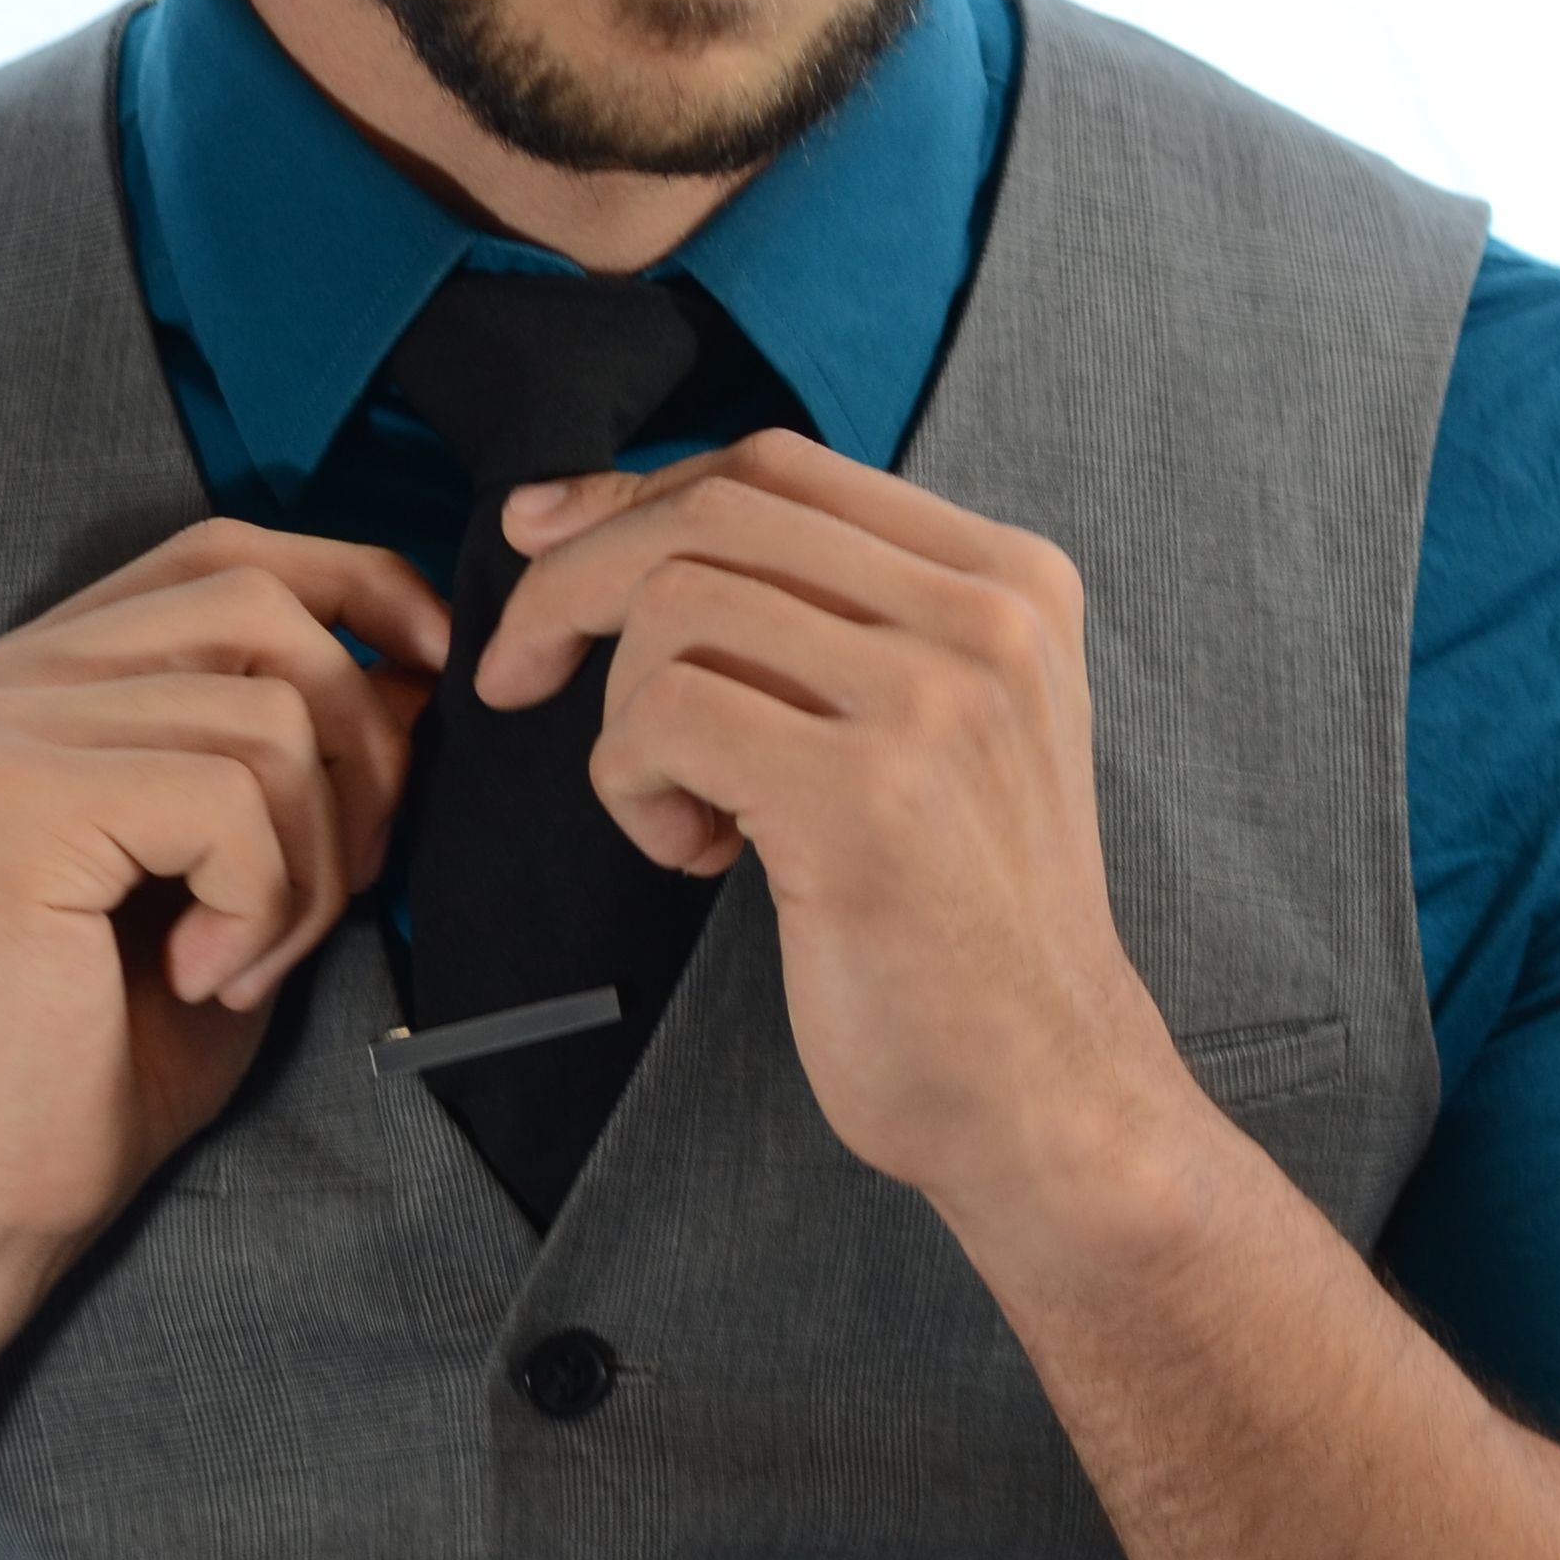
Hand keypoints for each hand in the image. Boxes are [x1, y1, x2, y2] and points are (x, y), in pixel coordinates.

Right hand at [0, 520, 447, 1265]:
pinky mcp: (8, 802)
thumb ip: (300, 757)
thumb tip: (423, 665)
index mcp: (25, 677)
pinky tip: (203, 975)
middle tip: (336, 888)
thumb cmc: (106, 1049)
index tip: (435, 673)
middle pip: (257, 610)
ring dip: (313, 859)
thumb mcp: (238, 869)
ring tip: (248, 956)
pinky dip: (266, 901)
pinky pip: (231, 797)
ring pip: (267, 715)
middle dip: (356, 748)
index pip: (221, 557)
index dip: (353, 588)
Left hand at [483, 431, 1189, 1267]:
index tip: (544, 551)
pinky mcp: (863, 793)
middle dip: (576, 584)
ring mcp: (933, 699)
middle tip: (515, 674)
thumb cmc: (951, 924)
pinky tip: (698, 854)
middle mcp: (987, 615)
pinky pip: (663, 716)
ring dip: (625, 716)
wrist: (1044, 1092)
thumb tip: (565, 512)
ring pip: (675, 610)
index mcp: (1009, 581)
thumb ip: (807, 615)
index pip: (775, 467)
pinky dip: (634, 786)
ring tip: (689, 812)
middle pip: (714, 515)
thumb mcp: (923, 727)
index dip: (632, 497)